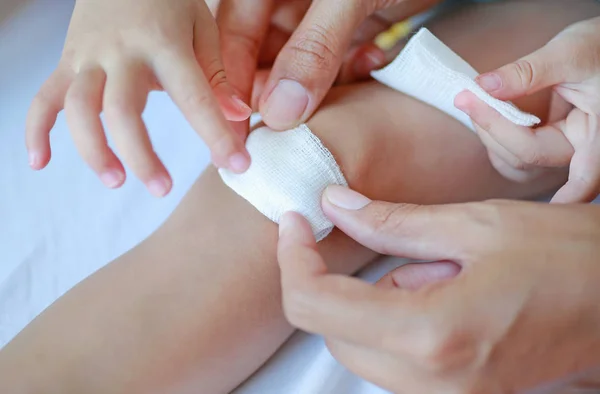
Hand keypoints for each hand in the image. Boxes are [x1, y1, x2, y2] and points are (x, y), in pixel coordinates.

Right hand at [26, 0, 251, 196]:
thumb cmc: (170, 1)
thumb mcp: (202, 27)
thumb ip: (216, 73)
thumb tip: (238, 115)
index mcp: (165, 44)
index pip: (193, 97)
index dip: (216, 135)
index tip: (238, 165)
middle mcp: (122, 53)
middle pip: (121, 110)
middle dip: (141, 155)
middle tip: (162, 189)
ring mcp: (88, 57)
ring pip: (78, 108)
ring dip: (92, 149)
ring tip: (115, 182)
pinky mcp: (67, 61)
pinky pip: (44, 97)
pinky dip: (36, 130)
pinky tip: (40, 162)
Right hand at [217, 0, 440, 130]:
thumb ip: (314, 48)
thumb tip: (278, 112)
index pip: (233, 35)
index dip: (232, 82)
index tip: (240, 130)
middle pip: (261, 56)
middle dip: (279, 92)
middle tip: (293, 125)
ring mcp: (317, 13)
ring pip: (299, 67)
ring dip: (321, 85)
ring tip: (349, 74)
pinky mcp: (349, 25)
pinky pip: (334, 63)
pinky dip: (350, 69)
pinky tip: (371, 56)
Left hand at [277, 185, 599, 392]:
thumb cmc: (566, 258)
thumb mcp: (474, 225)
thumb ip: (392, 222)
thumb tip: (332, 205)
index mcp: (433, 334)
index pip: (317, 306)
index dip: (294, 259)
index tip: (295, 224)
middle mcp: (433, 382)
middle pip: (333, 331)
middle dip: (328, 279)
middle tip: (356, 232)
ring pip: (360, 348)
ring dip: (368, 301)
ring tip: (428, 266)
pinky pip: (394, 360)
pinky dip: (395, 320)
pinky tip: (438, 290)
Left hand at [454, 17, 599, 202]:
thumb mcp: (570, 52)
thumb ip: (529, 72)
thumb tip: (484, 87)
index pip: (581, 179)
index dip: (560, 202)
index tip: (522, 212)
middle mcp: (584, 150)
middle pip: (529, 158)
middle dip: (493, 128)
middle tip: (470, 96)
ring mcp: (564, 148)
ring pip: (518, 161)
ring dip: (491, 135)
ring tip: (479, 101)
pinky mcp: (549, 143)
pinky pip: (516, 154)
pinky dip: (497, 137)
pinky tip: (489, 113)